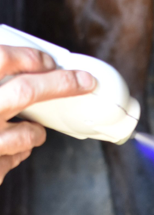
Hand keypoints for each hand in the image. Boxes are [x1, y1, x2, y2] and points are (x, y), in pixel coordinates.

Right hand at [0, 46, 95, 181]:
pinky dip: (20, 151)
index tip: (49, 60)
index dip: (29, 57)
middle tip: (83, 82)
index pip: (2, 59)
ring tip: (33, 131)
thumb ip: (0, 78)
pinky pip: (16, 156)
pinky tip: (9, 148)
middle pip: (26, 92)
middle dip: (60, 85)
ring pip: (30, 133)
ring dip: (37, 132)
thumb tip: (20, 65)